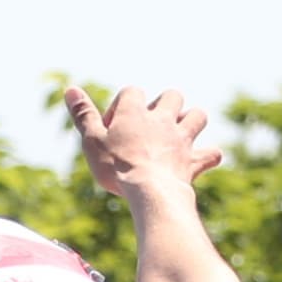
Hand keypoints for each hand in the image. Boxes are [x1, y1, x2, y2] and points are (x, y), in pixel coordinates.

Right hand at [64, 79, 221, 197]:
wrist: (150, 192)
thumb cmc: (116, 167)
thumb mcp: (92, 141)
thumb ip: (83, 115)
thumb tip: (70, 89)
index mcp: (135, 111)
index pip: (131, 92)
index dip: (120, 106)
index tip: (110, 129)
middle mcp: (162, 120)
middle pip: (171, 95)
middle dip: (164, 104)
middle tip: (150, 125)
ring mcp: (181, 139)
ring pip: (197, 115)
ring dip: (191, 120)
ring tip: (179, 133)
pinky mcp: (193, 161)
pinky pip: (210, 154)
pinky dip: (208, 156)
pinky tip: (203, 160)